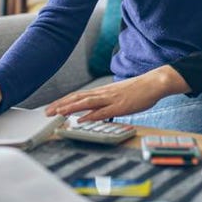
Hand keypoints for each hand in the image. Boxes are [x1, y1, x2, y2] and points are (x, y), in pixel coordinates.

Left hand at [45, 65, 189, 122]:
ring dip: (71, 108)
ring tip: (58, 113)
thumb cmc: (138, 90)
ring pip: (86, 103)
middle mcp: (104, 93)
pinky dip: (90, 115)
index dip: (64, 101)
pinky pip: (103, 111)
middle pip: (78, 98)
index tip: (52, 107)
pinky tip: (81, 119)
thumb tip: (93, 111)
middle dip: (61, 105)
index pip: (78, 96)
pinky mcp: (120, 105)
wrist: (154, 83)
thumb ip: (105, 103)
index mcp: (102, 91)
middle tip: (47, 112)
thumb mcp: (118, 96)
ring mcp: (111, 99)